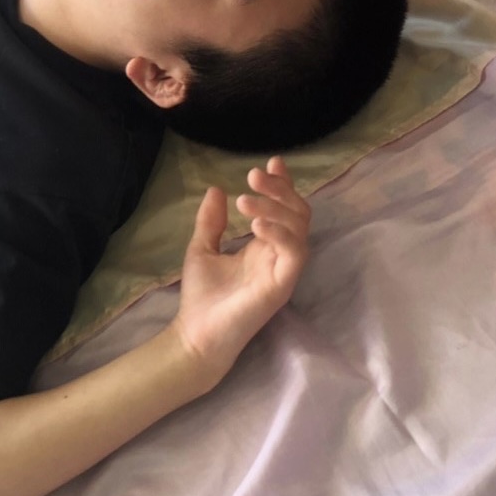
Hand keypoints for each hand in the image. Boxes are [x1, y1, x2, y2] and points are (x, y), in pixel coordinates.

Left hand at [172, 157, 309, 386]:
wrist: (195, 333)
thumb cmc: (202, 296)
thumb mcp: (202, 248)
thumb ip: (212, 222)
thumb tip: (215, 189)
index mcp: (264, 246)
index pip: (284, 209)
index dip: (283, 184)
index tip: (272, 162)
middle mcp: (279, 255)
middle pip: (298, 213)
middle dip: (280, 189)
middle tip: (253, 175)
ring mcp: (283, 270)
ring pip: (300, 228)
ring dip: (276, 207)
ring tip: (246, 199)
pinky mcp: (283, 285)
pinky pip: (295, 253)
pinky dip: (280, 233)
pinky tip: (256, 223)